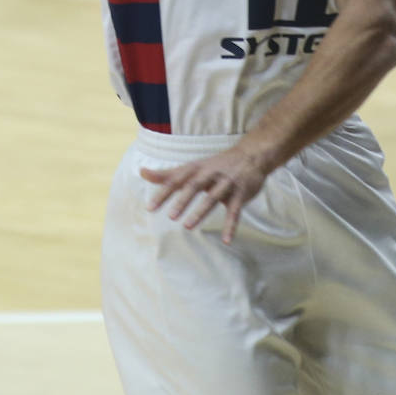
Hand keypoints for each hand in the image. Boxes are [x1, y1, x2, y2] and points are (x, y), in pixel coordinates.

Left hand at [140, 143, 269, 244]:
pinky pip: (235, 210)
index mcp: (197, 168)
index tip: (150, 208)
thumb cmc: (217, 164)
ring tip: (188, 226)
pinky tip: (226, 240)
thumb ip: (168, 174)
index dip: (164, 192)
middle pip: (195, 185)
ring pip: (213, 197)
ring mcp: (227, 183)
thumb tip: (142, 172)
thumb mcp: (193, 167)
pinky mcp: (241, 193)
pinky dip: (231, 225)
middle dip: (183, 200)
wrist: (253, 154)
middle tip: (171, 216)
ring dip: (201, 211)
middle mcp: (211, 173)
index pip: (177, 179)